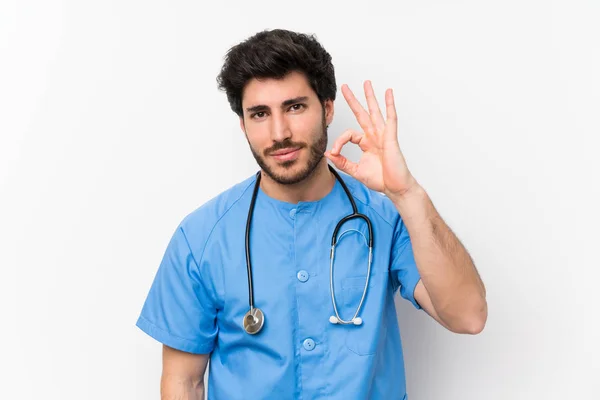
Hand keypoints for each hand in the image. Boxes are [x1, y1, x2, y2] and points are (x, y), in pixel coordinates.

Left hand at [325, 81, 418, 198]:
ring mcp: (383, 135)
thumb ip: (342, 162)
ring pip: (375, 112)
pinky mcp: (391, 138)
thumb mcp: (356, 171)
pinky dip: (389, 105)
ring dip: (370, 97)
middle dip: (353, 100)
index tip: (334, 153)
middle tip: (345, 87)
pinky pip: (390, 118)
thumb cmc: (381, 179)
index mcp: (366, 143)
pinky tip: (388, 93)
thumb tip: (328, 154)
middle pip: (361, 114)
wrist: (396, 188)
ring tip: (366, 83)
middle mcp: (374, 136)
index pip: (349, 134)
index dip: (339, 142)